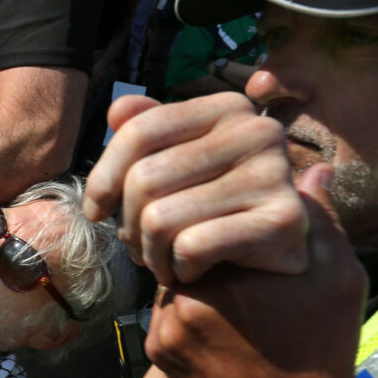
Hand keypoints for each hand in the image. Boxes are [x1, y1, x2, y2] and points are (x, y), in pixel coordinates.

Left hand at [84, 93, 308, 285]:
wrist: (270, 262)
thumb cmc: (209, 209)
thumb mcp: (175, 164)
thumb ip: (147, 133)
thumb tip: (116, 111)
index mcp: (228, 107)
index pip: (139, 131)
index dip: (102, 178)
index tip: (96, 211)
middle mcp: (258, 131)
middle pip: (144, 178)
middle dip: (126, 225)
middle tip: (137, 245)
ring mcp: (275, 175)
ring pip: (160, 218)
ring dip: (150, 253)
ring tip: (161, 261)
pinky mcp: (281, 222)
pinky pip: (191, 247)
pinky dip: (179, 268)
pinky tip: (190, 270)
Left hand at [146, 165, 365, 377]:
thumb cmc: (320, 342)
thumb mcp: (336, 278)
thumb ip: (319, 221)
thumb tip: (312, 170)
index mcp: (238, 268)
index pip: (203, 216)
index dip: (219, 219)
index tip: (238, 237)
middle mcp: (193, 293)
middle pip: (177, 244)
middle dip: (198, 248)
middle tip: (231, 271)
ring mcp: (169, 323)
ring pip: (167, 280)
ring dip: (190, 282)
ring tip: (229, 307)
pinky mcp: (157, 346)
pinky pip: (159, 312)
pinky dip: (182, 315)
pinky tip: (215, 332)